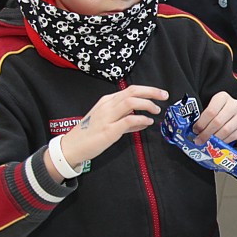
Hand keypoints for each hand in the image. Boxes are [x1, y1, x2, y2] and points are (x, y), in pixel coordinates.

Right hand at [50, 86, 168, 178]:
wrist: (71, 147)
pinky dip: (141, 119)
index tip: (160, 94)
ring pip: (131, 102)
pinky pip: (129, 120)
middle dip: (152, 92)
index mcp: (107, 101)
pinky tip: (147, 123)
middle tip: (164, 96)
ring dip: (147, 104)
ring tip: (156, 111)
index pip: (130, 90)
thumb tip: (142, 121)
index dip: (148, 90)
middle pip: (133, 92)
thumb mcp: (107, 122)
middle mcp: (107, 105)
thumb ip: (125, 121)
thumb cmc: (89, 134)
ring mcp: (107, 117)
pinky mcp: (108, 130)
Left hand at [192, 91, 236, 144]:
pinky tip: (217, 143)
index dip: (201, 123)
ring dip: (213, 139)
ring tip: (206, 143)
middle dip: (206, 133)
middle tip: (198, 140)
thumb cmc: (222, 113)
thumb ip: (204, 117)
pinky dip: (223, 141)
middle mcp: (234, 105)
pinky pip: (232, 136)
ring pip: (225, 130)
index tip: (195, 130)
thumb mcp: (213, 109)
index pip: (211, 111)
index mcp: (222, 97)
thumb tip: (194, 130)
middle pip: (217, 121)